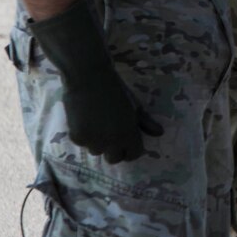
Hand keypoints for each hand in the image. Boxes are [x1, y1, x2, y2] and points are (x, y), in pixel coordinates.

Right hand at [28, 0, 162, 162]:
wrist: (89, 78)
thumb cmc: (115, 90)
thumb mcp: (135, 105)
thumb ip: (146, 122)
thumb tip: (159, 133)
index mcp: (128, 134)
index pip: (133, 154)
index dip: (131, 149)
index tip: (128, 142)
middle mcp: (111, 142)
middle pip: (114, 159)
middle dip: (115, 150)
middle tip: (112, 136)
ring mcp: (93, 141)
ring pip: (97, 152)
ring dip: (99, 143)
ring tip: (98, 125)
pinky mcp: (77, 137)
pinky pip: (83, 144)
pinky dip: (84, 136)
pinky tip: (85, 121)